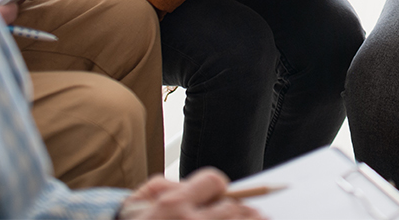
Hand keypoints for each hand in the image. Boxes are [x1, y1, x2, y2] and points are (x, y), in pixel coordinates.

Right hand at [118, 168, 261, 218]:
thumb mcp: (140, 198)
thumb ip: (171, 184)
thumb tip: (201, 184)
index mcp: (173, 204)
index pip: (216, 181)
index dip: (217, 186)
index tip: (215, 194)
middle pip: (233, 208)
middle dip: (236, 207)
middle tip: (238, 210)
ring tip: (258, 218)